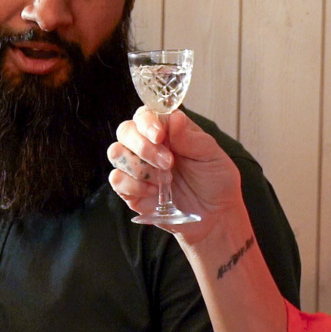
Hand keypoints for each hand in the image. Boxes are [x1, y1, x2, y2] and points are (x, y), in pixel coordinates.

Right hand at [108, 109, 244, 242]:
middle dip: (143, 147)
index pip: (144, 115)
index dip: (147, 122)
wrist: (215, 216)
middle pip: (125, 131)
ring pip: (116, 153)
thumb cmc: (215, 182)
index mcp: (167, 132)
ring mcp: (137, 168)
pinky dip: (134, 185)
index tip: (160, 135)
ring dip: (139, 166)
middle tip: (168, 163)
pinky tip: (154, 191)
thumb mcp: (211, 156)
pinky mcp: (130, 190)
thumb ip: (190, 138)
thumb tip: (174, 117)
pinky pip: (116, 179)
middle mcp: (147, 146)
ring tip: (166, 179)